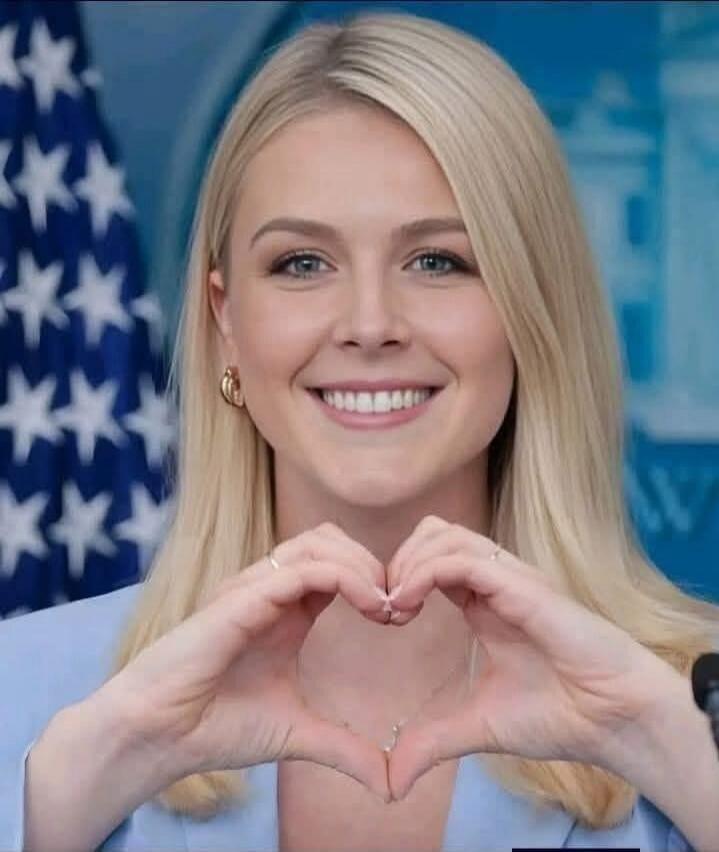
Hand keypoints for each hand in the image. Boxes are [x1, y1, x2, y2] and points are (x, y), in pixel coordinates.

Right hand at [97, 523, 391, 800]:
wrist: (159, 738)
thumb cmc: (216, 727)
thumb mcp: (297, 733)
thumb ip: (343, 748)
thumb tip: (390, 784)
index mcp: (285, 610)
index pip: (336, 563)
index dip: (373, 579)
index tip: (399, 616)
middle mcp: (270, 590)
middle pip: (331, 540)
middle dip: (372, 562)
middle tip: (397, 605)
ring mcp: (254, 588)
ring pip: (318, 542)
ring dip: (361, 564)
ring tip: (383, 604)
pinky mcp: (242, 597)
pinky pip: (303, 569)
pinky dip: (345, 576)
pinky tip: (368, 605)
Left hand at [383, 515, 679, 799]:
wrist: (615, 721)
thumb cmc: (560, 715)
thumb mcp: (479, 726)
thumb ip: (434, 742)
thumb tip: (391, 781)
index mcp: (486, 601)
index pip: (434, 557)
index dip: (402, 576)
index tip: (385, 617)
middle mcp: (496, 580)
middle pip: (435, 532)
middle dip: (399, 560)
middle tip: (386, 606)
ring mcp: (510, 578)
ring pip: (446, 535)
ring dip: (409, 563)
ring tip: (396, 606)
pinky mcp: (522, 586)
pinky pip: (463, 560)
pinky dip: (425, 573)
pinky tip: (408, 604)